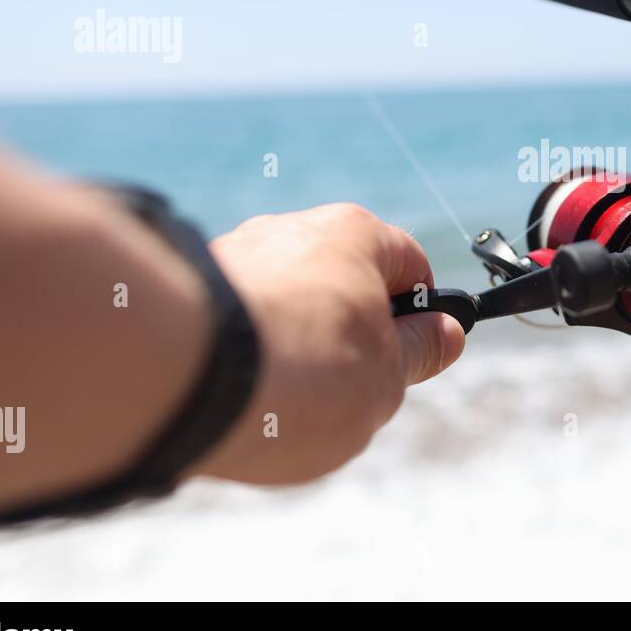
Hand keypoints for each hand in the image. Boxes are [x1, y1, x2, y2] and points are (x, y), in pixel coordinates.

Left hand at [194, 203, 464, 484]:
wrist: (185, 383)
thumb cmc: (308, 373)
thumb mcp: (389, 376)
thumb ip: (419, 351)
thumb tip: (446, 331)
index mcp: (355, 234)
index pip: (409, 265)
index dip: (420, 315)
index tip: (414, 357)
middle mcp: (290, 229)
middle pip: (341, 283)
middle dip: (349, 334)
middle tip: (347, 391)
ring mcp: (233, 256)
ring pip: (284, 304)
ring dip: (292, 345)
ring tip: (282, 401)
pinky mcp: (183, 290)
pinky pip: (234, 324)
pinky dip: (243, 354)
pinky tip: (236, 395)